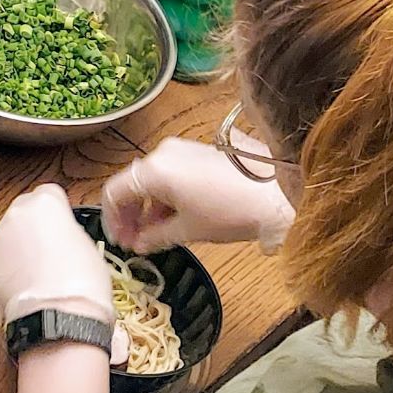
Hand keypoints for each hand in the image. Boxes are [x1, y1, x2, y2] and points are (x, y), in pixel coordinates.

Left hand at [0, 183, 114, 325]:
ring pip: (6, 239)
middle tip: (48, 254)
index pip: (48, 194)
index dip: (56, 212)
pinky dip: (4, 273)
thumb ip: (68, 230)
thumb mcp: (88, 244)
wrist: (61, 314)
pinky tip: (21, 288)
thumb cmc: (84, 282)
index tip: (60, 227)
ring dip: (16, 251)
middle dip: (32, 229)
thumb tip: (60, 237)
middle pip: (22, 213)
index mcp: (46, 202)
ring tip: (35, 277)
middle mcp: (16, 214)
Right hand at [100, 137, 293, 254]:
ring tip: (158, 234)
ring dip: (150, 207)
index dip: (112, 220)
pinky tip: (177, 217)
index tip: (120, 241)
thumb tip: (138, 243)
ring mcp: (183, 149)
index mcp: (153, 170)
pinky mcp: (201, 151)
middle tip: (135, 241)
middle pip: (133, 184)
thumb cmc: (231, 211)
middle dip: (131, 215)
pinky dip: (167, 196)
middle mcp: (163, 153)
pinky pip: (172, 173)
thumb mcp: (188, 230)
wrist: (280, 191)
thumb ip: (154, 236)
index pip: (114, 193)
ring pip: (153, 180)